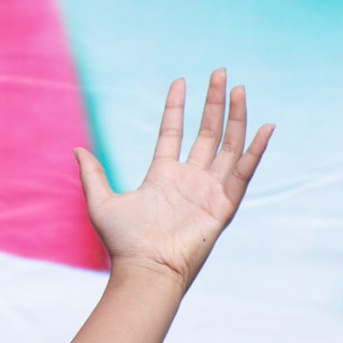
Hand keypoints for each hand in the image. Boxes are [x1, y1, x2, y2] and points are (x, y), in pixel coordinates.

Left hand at [75, 69, 272, 287]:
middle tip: (220, 72)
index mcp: (163, 176)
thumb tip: (76, 149)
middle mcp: (189, 180)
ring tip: (238, 88)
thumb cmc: (123, 243)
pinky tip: (266, 127)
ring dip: (235, 117)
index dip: (177, 107)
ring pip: (228, 146)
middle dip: (214, 102)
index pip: (173, 132)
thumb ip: (92, 174)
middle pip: (206, 133)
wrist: (145, 270)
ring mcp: (208, 191)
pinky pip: (244, 173)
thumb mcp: (101, 202)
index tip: (180, 81)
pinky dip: (255, 151)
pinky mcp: (224, 205)